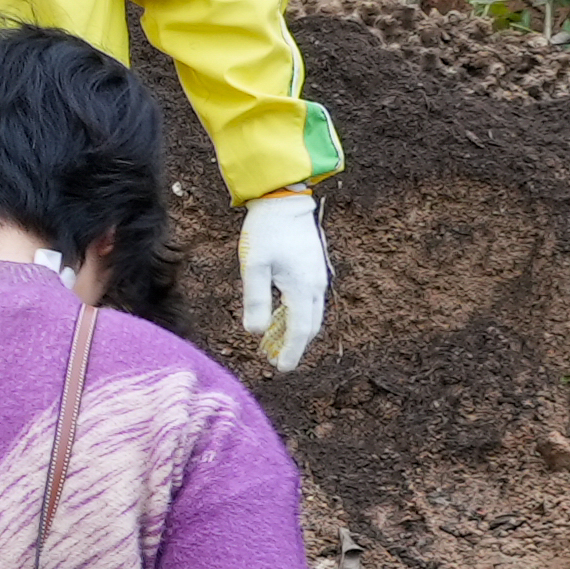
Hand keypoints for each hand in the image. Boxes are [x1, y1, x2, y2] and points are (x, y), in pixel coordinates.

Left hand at [241, 191, 329, 369]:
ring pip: (309, 312)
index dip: (291, 352)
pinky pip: (307, 299)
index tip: (282, 369)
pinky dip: (294, 314)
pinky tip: (278, 317)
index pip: (300, 329)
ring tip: (272, 344)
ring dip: (292, 330)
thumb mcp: (254, 265)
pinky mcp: (312, 267)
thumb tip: (254, 332)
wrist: (284, 199)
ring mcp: (316, 275)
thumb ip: (256, 299)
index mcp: (303, 287)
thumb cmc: (266, 230)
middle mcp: (315, 284)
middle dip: (293, 345)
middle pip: (308, 324)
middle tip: (275, 361)